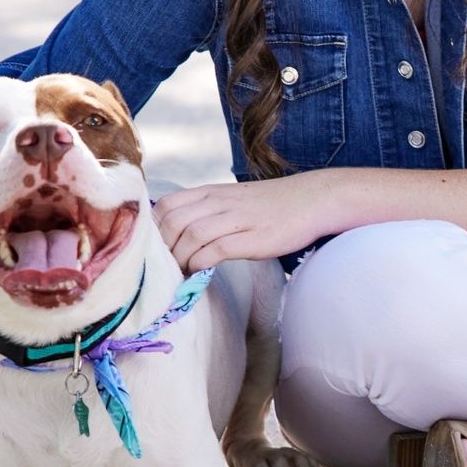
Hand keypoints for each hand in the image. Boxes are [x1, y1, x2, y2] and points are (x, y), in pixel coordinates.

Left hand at [152, 172, 337, 271]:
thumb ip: (207, 211)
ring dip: (179, 259)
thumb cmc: (272, 205)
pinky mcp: (252, 237)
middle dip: (162, 249)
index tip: (156, 251)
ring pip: (190, 234)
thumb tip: (178, 235)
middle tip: (164, 268)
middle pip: (173, 221)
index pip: (166, 205)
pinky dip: (201, 263)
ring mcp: (236, 218)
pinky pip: (215, 250)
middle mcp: (219, 202)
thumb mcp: (233, 200)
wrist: (312, 200)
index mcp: (211, 192)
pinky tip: (200, 273)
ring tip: (180, 274)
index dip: (154, 230)